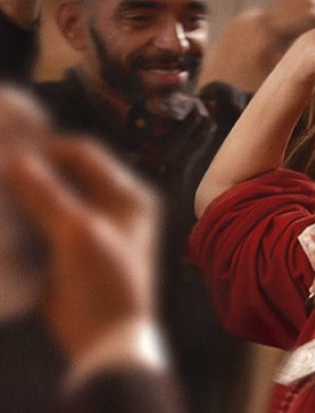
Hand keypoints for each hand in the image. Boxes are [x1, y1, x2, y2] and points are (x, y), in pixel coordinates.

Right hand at [3, 138, 160, 361]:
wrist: (106, 337)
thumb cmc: (105, 280)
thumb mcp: (78, 232)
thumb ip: (48, 194)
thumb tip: (16, 159)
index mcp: (129, 195)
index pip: (85, 155)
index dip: (48, 149)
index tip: (11, 149)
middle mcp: (113, 205)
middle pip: (67, 174)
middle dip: (32, 170)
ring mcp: (90, 226)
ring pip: (51, 197)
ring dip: (24, 193)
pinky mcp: (67, 248)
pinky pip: (42, 221)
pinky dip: (22, 215)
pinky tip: (0, 213)